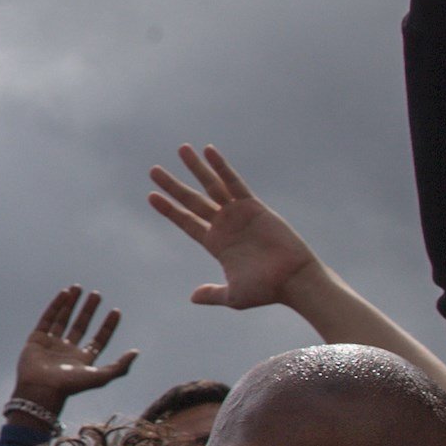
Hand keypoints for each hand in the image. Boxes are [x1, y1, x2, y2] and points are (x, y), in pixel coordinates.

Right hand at [10, 288, 136, 415]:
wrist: (41, 389)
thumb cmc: (71, 385)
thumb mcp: (100, 377)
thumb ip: (119, 366)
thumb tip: (136, 352)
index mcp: (83, 360)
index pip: (98, 339)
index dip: (108, 326)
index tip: (116, 311)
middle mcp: (68, 351)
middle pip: (81, 326)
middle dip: (89, 310)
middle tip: (97, 294)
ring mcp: (51, 344)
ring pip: (63, 319)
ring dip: (71, 304)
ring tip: (78, 287)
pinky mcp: (36, 339)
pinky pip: (47, 319)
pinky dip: (56, 306)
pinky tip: (64, 293)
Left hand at [146, 145, 321, 310]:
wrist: (295, 281)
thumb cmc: (267, 290)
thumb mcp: (233, 295)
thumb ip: (213, 293)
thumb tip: (193, 297)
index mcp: (216, 244)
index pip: (187, 222)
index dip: (169, 210)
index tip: (151, 196)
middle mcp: (224, 225)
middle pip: (192, 200)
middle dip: (173, 185)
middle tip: (153, 170)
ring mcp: (238, 214)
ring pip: (211, 186)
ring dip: (196, 168)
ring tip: (181, 149)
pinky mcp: (254, 206)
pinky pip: (234, 182)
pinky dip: (221, 167)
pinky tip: (209, 151)